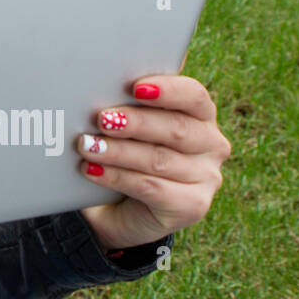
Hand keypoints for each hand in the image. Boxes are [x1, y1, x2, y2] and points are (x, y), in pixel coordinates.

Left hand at [76, 74, 230, 254]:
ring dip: (118, 151)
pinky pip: (151, 188)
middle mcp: (211, 144)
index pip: (193, 95)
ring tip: (87, 145)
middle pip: (176, 128)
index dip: (168, 90)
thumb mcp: (128, 129)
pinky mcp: (193, 205)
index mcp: (200, 115)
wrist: (124, 210)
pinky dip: (117, 177)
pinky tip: (92, 170)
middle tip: (102, 119)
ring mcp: (206, 177)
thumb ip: (124, 108)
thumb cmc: (127, 156)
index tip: (136, 88)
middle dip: (136, 122)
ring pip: (159, 159)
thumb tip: (94, 92)